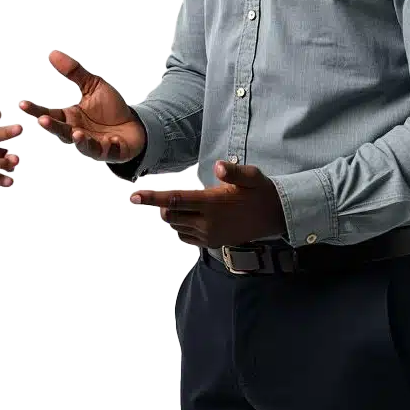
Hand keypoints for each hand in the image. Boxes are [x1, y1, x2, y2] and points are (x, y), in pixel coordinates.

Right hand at [19, 49, 146, 163]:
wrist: (135, 124)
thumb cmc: (110, 108)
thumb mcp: (93, 85)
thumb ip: (73, 73)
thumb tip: (52, 53)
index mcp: (71, 118)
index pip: (50, 114)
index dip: (36, 110)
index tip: (22, 104)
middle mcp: (78, 132)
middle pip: (62, 131)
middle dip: (53, 127)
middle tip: (42, 120)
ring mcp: (93, 144)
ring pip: (83, 145)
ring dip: (80, 141)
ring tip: (77, 134)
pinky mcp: (111, 151)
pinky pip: (107, 151)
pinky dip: (107, 147)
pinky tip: (110, 140)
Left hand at [129, 161, 286, 247]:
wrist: (276, 217)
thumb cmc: (261, 191)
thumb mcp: (252, 175)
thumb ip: (234, 171)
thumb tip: (220, 166)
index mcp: (213, 204)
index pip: (175, 199)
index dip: (152, 197)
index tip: (133, 196)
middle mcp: (208, 223)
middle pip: (170, 214)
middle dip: (164, 203)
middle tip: (170, 193)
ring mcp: (210, 236)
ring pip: (176, 226)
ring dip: (173, 214)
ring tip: (185, 203)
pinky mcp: (212, 243)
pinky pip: (185, 236)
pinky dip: (181, 225)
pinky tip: (191, 215)